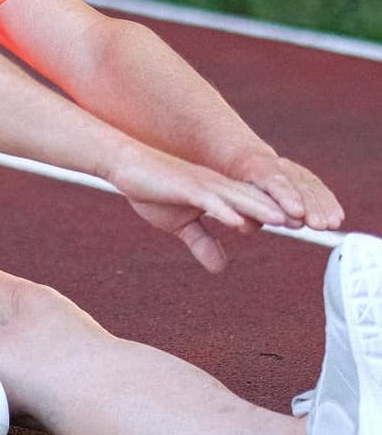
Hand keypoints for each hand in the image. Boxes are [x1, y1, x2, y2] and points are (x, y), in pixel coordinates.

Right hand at [109, 144, 288, 271]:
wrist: (124, 167)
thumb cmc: (151, 191)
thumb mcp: (179, 226)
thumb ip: (201, 243)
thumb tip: (221, 267)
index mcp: (218, 194)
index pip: (254, 206)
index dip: (278, 216)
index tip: (303, 229)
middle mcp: (216, 186)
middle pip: (256, 200)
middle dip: (283, 211)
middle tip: (311, 224)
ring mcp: (201, 184)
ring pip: (238, 197)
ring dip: (263, 210)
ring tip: (288, 221)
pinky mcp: (184, 186)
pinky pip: (209, 200)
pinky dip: (224, 210)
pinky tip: (238, 222)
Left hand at [224, 152, 344, 230]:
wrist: (243, 160)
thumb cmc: (233, 184)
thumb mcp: (230, 196)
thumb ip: (240, 213)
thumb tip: (247, 227)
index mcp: (255, 168)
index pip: (273, 181)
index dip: (286, 197)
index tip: (297, 213)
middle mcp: (277, 165)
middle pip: (296, 185)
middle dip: (309, 206)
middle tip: (317, 225)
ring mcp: (292, 169)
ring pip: (310, 186)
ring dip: (323, 206)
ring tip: (331, 224)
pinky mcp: (303, 176)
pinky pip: (318, 188)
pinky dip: (328, 203)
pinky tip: (337, 218)